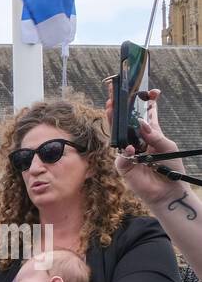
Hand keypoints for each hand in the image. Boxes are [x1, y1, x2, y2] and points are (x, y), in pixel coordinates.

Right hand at [113, 89, 188, 206]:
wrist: (168, 189)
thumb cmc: (170, 167)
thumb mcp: (167, 146)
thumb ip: (155, 134)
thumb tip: (140, 123)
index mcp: (150, 133)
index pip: (146, 115)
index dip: (147, 102)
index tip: (152, 91)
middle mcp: (137, 141)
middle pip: (125, 122)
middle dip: (120, 108)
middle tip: (115, 94)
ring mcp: (128, 153)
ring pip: (117, 135)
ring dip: (113, 122)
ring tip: (111, 109)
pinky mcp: (124, 166)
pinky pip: (121, 156)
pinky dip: (126, 152)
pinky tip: (131, 150)